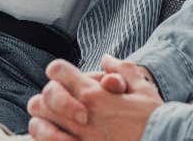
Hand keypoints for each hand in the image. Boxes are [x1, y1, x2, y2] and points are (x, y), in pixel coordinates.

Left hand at [27, 55, 162, 140]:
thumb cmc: (152, 117)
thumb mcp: (141, 87)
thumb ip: (121, 70)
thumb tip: (107, 60)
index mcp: (95, 94)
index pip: (59, 71)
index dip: (57, 69)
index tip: (60, 73)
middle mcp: (82, 116)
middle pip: (44, 99)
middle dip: (46, 96)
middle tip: (51, 99)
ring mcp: (80, 140)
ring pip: (40, 127)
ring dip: (41, 122)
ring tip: (46, 122)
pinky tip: (54, 138)